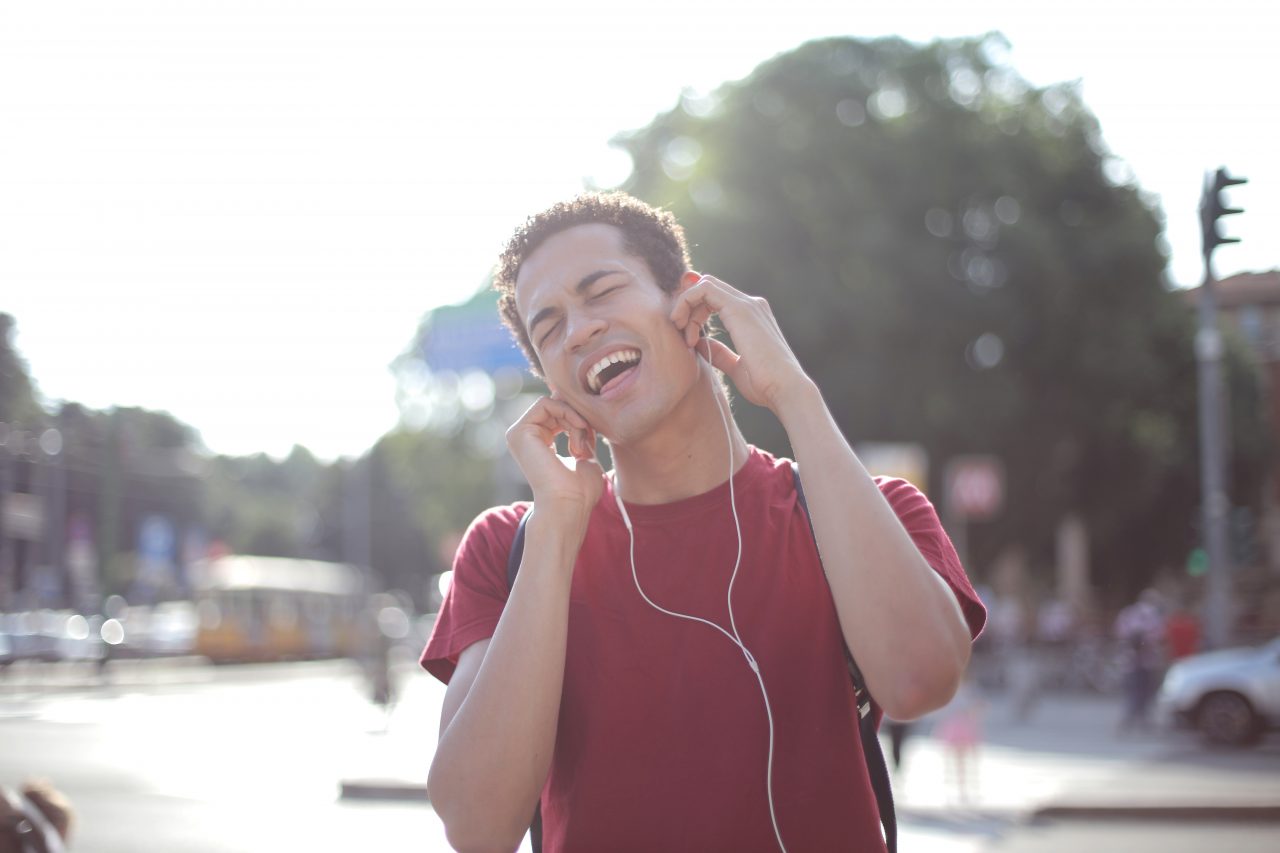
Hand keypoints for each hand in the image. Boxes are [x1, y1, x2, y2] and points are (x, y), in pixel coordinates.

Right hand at [505, 396, 603, 524]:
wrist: (568, 505)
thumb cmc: (579, 490)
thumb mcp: (584, 453)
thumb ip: (580, 433)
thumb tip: (583, 416)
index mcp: (538, 443)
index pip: (560, 414)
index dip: (580, 418)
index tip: (593, 438)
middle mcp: (525, 437)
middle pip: (557, 406)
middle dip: (578, 417)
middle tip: (589, 439)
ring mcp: (519, 434)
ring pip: (553, 404)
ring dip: (575, 418)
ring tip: (582, 443)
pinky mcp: (519, 432)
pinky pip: (546, 403)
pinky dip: (567, 412)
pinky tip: (578, 430)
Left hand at [669, 274, 811, 412]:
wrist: (784, 389)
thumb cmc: (765, 384)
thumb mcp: (737, 367)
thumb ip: (720, 352)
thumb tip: (700, 342)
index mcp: (752, 316)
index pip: (716, 297)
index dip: (694, 310)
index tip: (687, 336)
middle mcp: (751, 304)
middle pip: (708, 287)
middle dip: (688, 305)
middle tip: (680, 331)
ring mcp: (746, 304)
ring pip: (704, 285)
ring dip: (685, 305)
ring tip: (683, 333)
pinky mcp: (738, 308)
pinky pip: (704, 289)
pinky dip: (686, 301)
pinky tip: (683, 325)